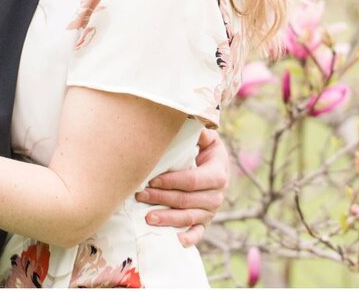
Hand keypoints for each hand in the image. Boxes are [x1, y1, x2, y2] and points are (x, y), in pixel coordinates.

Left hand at [134, 127, 229, 246]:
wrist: (216, 165)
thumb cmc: (204, 149)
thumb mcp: (206, 138)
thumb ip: (198, 132)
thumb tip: (187, 117)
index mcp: (218, 173)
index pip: (192, 181)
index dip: (171, 181)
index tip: (151, 180)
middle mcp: (217, 195)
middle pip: (187, 200)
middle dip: (162, 199)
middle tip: (140, 196)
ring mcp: (211, 211)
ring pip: (189, 218)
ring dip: (168, 219)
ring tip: (147, 218)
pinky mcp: (205, 222)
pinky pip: (198, 234)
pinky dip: (188, 239)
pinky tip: (176, 241)